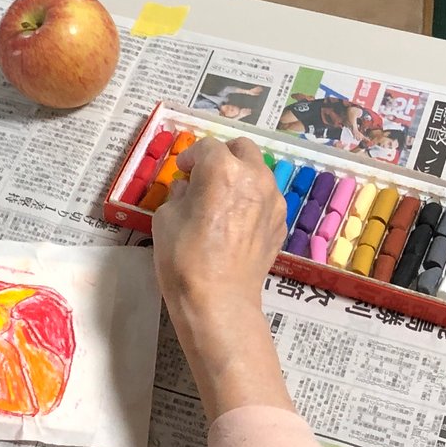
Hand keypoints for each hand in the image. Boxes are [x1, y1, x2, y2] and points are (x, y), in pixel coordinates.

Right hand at [152, 136, 284, 324]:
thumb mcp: (165, 218)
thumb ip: (179, 194)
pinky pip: (266, 199)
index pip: (206, 146)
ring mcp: (273, 200)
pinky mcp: (280, 223)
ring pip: (258, 172)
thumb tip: (188, 189)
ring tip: (221, 199)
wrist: (218, 300)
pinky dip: (251, 200)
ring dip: (240, 176)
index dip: (190, 156)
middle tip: (205, 174)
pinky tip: (235, 222)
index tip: (181, 171)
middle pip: (242, 149)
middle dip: (222, 155)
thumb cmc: (184, 257)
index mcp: (223, 169)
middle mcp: (255, 177)